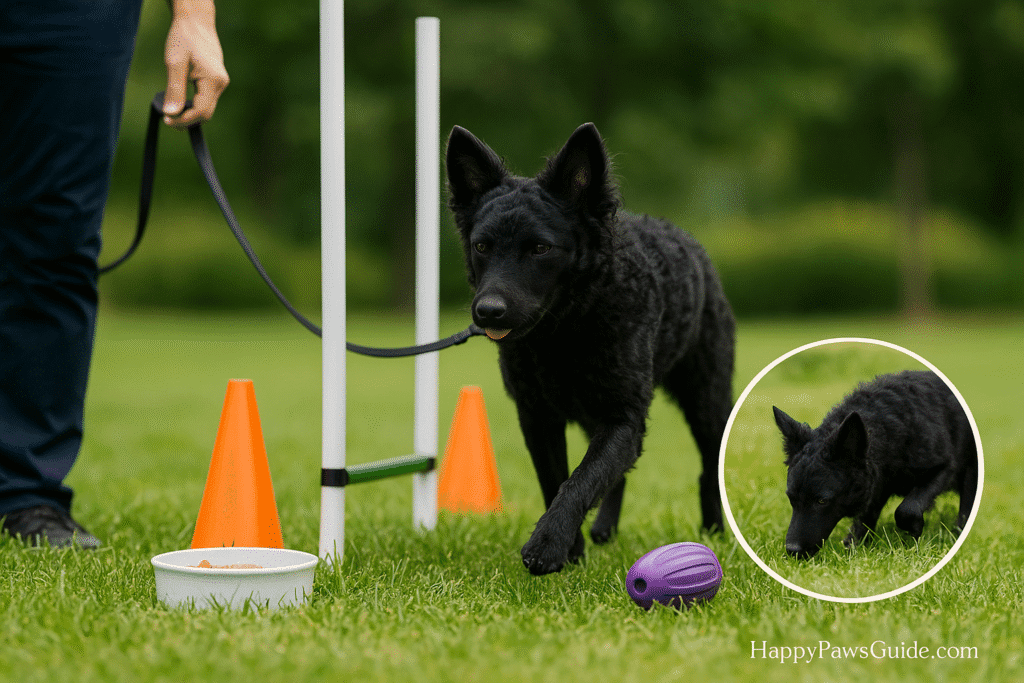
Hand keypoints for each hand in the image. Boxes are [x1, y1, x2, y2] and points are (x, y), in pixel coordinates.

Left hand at [162, 0, 228, 128]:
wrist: (196, 21)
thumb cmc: (184, 38)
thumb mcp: (175, 63)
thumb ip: (174, 89)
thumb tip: (171, 114)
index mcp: (213, 80)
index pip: (200, 111)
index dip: (184, 120)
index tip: (166, 120)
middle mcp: (221, 84)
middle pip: (206, 113)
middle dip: (187, 120)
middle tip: (167, 120)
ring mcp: (220, 83)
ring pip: (206, 108)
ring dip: (190, 113)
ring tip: (172, 112)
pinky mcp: (216, 81)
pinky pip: (206, 100)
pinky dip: (194, 105)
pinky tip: (181, 102)